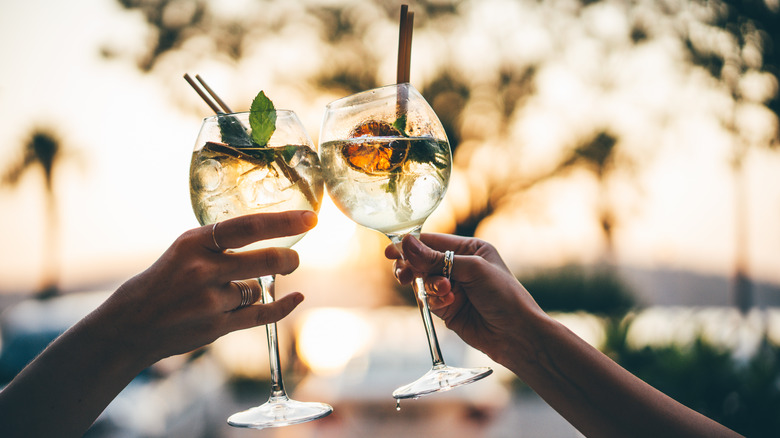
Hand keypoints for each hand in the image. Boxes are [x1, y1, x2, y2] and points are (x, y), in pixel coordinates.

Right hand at [92, 210, 316, 364]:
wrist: (131, 324)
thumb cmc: (163, 282)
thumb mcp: (184, 250)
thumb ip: (220, 244)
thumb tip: (267, 234)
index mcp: (194, 242)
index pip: (249, 226)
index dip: (285, 222)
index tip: (310, 218)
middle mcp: (203, 269)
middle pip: (266, 259)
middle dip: (289, 259)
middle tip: (294, 259)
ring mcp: (210, 300)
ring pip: (258, 288)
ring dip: (258, 288)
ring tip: (238, 290)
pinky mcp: (217, 326)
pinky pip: (261, 314)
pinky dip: (283, 306)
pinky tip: (296, 298)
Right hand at [385, 233, 544, 365]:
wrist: (516, 334)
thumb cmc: (504, 296)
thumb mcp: (472, 270)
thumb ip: (437, 258)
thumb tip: (406, 243)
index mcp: (469, 249)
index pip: (432, 242)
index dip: (411, 246)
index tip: (391, 252)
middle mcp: (459, 266)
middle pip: (422, 261)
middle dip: (413, 267)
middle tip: (404, 275)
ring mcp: (452, 288)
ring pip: (422, 281)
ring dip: (428, 286)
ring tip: (441, 291)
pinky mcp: (447, 308)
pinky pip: (428, 300)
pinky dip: (434, 301)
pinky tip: (449, 304)